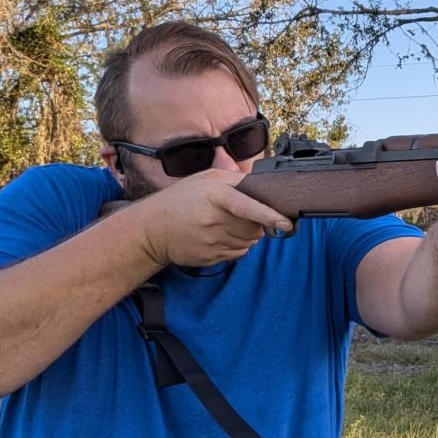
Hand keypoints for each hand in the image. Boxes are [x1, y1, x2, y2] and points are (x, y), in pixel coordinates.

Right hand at [129, 170, 293, 267]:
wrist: (151, 230)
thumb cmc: (182, 199)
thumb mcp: (206, 179)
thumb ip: (235, 179)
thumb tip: (263, 184)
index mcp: (214, 196)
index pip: (246, 206)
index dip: (268, 215)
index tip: (285, 223)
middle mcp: (213, 220)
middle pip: (254, 227)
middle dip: (260, 222)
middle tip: (248, 215)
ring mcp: (210, 242)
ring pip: (249, 242)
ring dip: (250, 234)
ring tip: (232, 224)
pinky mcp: (209, 258)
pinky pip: (238, 253)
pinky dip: (239, 245)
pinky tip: (224, 235)